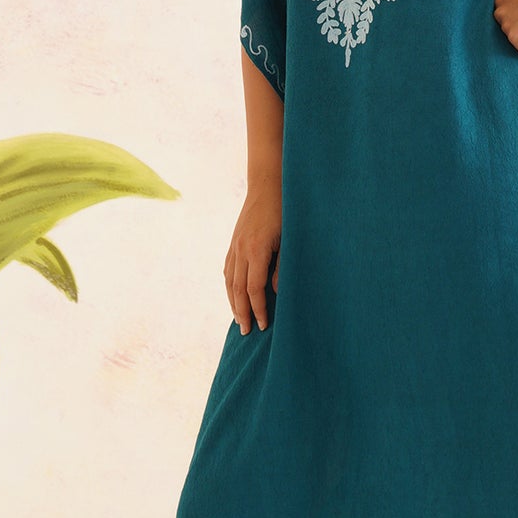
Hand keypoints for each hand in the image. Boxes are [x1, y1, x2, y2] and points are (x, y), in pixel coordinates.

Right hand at [225, 183, 279, 332]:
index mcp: (256, 250)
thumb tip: (276, 292)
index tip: (264, 326)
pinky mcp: (234, 241)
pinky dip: (229, 286)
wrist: (268, 185)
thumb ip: (282, 266)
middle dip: (242, 312)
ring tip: (239, 320)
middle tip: (246, 332)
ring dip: (233, 302)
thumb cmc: (285, 211)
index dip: (258, 309)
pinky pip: (227, 269)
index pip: (254, 289)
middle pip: (238, 289)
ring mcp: (235, 245)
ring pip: (229, 280)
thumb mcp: (289, 239)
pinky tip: (233, 295)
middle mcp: (241, 249)